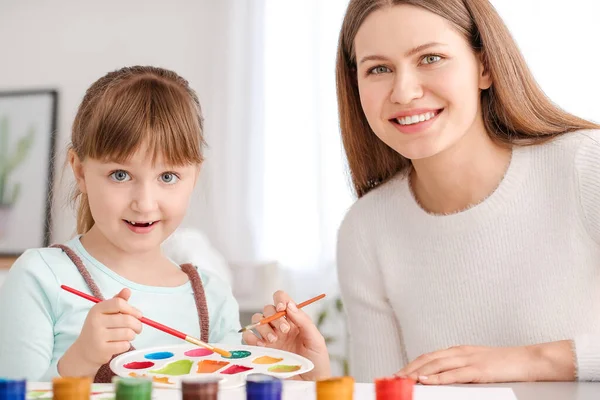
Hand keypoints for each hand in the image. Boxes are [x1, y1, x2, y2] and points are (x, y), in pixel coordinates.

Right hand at [58, 288, 142, 376]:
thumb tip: (127, 290)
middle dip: (137, 325)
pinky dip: (126, 345)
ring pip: (128, 333)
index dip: (132, 309)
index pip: (119, 303)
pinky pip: (124, 345)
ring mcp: (97, 336)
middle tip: (138, 329)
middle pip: (127, 320)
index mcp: (97, 309)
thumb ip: (117, 301)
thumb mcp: (105, 313)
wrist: (84, 351)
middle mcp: (95, 321)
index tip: (138, 315)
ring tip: (128, 336)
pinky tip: (120, 345)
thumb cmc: (100, 328)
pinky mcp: (102, 350)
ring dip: (132, 335)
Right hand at [242, 290, 330, 380]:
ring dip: (264, 327)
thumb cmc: (316, 360)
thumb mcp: (315, 339)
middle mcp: (280, 326)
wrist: (310, 382)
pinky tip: (262, 345)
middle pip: (268, 309)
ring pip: (257, 320)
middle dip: (274, 317)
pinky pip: (248, 337)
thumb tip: (290, 305)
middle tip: (285, 331)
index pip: (282, 300)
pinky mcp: (261, 350)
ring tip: (274, 340)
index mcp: (294, 319)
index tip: (283, 308)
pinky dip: (251, 337)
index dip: (280, 299)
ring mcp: (269, 337)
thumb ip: (304, 321)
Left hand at [396, 341, 575, 384]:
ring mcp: (469, 359)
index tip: (398, 373)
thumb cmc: (506, 365)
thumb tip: (441, 379)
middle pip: (427, 359)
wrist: (530, 360)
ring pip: (437, 365)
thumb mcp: (478, 364)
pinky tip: (427, 381)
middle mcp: (460, 352)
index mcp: (459, 351)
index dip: (411, 364)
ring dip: (418, 373)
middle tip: (393, 378)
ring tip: (403, 380)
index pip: (428, 356)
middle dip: (408, 369)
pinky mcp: (479, 369)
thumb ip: (460, 369)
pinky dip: (438, 377)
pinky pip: (455, 374)